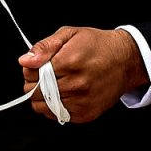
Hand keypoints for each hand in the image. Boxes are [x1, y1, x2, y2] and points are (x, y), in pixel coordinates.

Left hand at [18, 26, 143, 123]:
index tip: (36, 66)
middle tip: (43, 76)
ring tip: (52, 86)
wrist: (125, 61)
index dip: (29, 69)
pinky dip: (53, 107)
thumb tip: (25, 61)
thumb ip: (45, 46)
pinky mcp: (87, 114)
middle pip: (36, 92)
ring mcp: (82, 102)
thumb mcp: (70, 34)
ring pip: (43, 107)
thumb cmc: (97, 45)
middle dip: (33, 83)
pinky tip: (62, 95)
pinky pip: (57, 115)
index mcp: (69, 62)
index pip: (32, 74)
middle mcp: (76, 84)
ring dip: (41, 97)